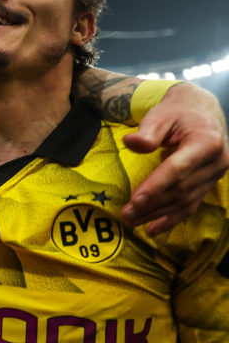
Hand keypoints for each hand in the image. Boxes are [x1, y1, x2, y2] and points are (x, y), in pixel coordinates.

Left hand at [121, 83, 228, 233]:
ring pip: (185, 201)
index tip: (135, 200)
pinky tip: (153, 229)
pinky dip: (172, 218)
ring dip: (158, 214)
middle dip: (153, 204)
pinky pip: (191, 205)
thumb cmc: (178, 113)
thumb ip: (148, 131)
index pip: (178, 169)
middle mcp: (217, 162)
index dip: (156, 186)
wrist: (201, 113)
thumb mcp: (161, 115)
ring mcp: (216, 175)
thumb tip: (131, 143)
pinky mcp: (210, 184)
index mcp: (207, 142)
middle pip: (181, 189)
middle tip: (126, 214)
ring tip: (133, 221)